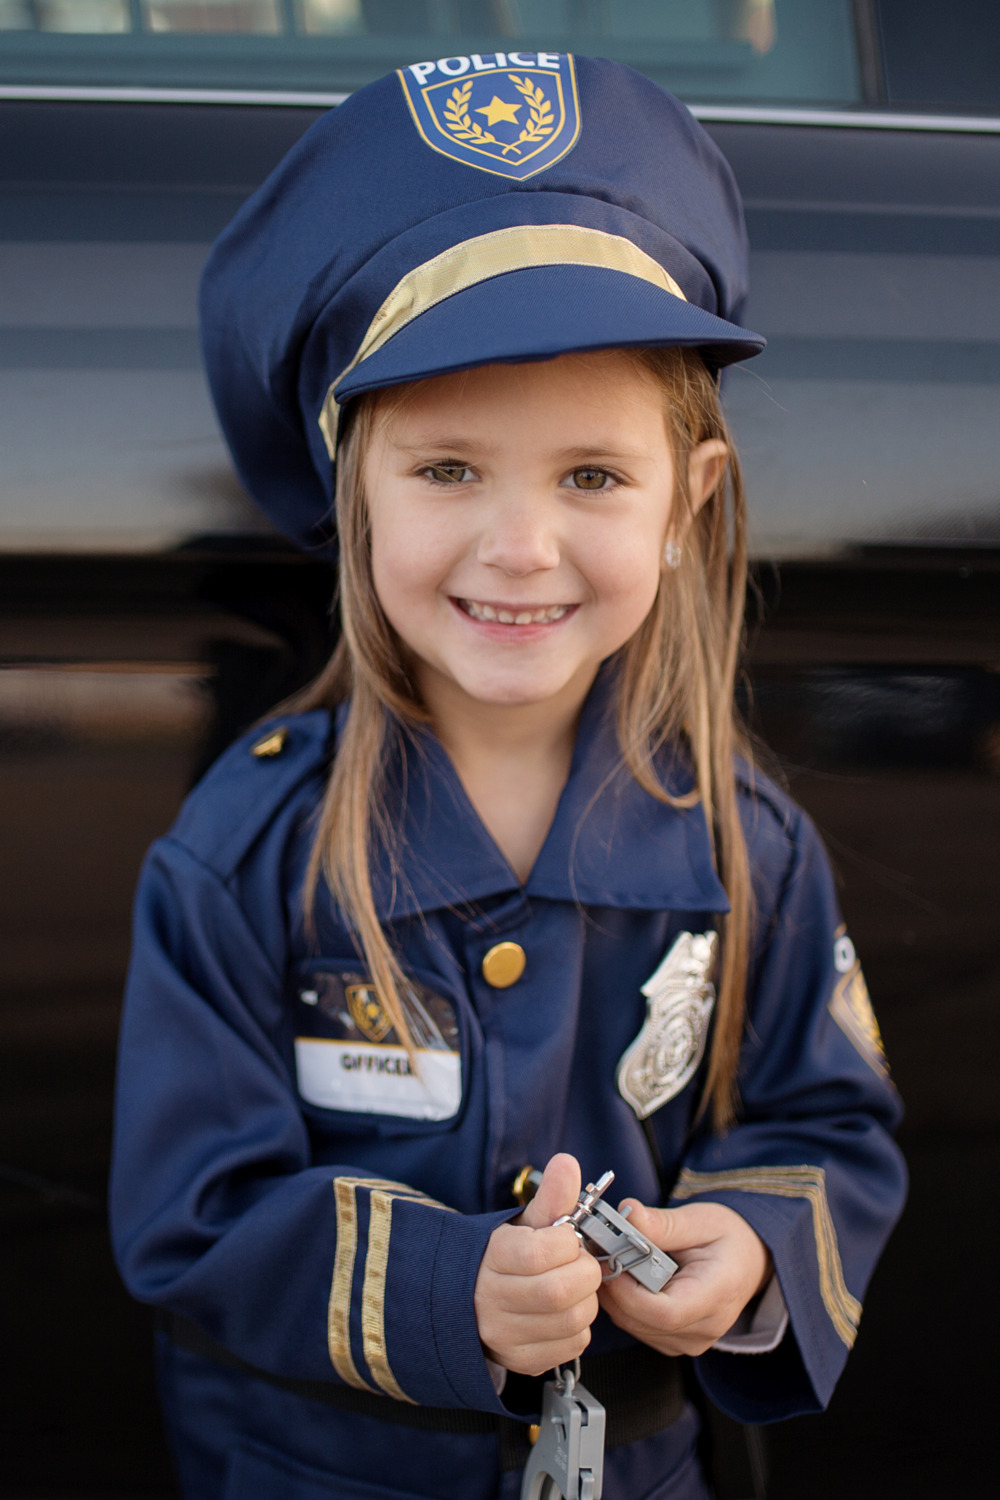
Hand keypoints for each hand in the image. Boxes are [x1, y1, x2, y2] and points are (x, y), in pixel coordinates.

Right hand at [474, 1154, 602, 1376]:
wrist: (473, 1298)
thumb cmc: (507, 1256)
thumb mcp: (525, 1222)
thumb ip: (551, 1196)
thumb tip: (567, 1164)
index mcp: (489, 1257)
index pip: (539, 1253)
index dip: (566, 1244)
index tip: (566, 1238)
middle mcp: (490, 1301)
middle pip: (559, 1292)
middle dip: (584, 1272)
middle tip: (580, 1263)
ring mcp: (504, 1336)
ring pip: (571, 1321)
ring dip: (587, 1300)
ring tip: (575, 1286)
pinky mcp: (522, 1361)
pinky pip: (572, 1345)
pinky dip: (580, 1326)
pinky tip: (566, 1311)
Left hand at [598, 1200, 772, 1357]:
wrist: (748, 1261)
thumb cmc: (728, 1239)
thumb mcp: (701, 1220)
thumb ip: (664, 1223)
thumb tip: (629, 1212)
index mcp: (717, 1295)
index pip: (665, 1313)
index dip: (628, 1292)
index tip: (607, 1261)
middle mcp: (706, 1328)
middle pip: (643, 1321)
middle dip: (614, 1287)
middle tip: (599, 1251)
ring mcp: (691, 1340)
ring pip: (634, 1326)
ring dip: (615, 1295)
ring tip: (613, 1259)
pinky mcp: (677, 1341)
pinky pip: (638, 1328)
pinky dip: (624, 1303)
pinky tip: (626, 1276)